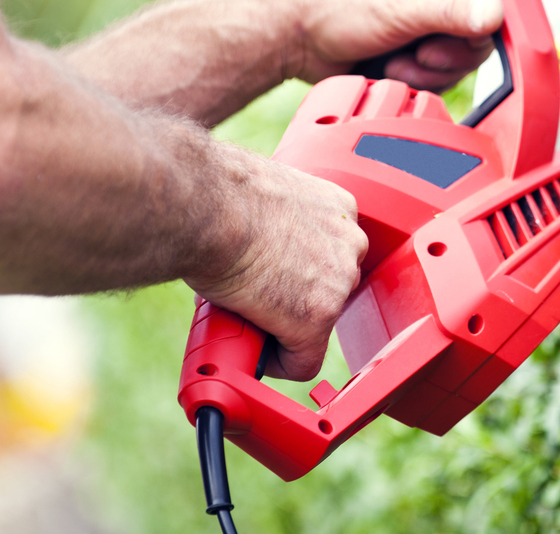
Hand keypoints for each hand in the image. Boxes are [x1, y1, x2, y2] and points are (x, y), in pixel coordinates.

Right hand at [183, 149, 368, 379]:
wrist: (209, 205)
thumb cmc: (220, 196)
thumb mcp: (265, 202)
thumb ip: (275, 226)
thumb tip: (255, 248)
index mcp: (338, 208)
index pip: (332, 253)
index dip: (299, 272)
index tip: (277, 279)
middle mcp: (349, 243)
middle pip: (329, 287)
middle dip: (294, 298)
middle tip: (255, 300)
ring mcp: (338, 283)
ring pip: (317, 323)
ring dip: (283, 326)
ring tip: (244, 321)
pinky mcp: (317, 319)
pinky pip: (303, 361)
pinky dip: (276, 363)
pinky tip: (250, 351)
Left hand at [260, 0, 503, 90]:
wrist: (293, 32)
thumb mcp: (407, 2)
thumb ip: (456, 7)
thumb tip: (496, 15)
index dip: (505, 7)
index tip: (488, 31)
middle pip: (489, 25)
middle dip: (455, 49)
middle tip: (425, 50)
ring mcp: (434, 10)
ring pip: (466, 53)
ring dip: (434, 68)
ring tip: (399, 58)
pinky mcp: (421, 39)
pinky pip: (445, 70)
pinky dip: (421, 76)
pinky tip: (392, 66)